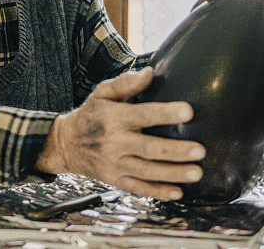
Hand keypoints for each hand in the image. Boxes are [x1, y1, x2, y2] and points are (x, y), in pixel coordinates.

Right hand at [35, 67, 205, 199]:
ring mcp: (114, 164)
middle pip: (149, 148)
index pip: (143, 115)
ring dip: (173, 173)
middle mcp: (115, 142)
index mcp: (114, 117)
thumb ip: (125, 83)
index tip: (188, 111)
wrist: (64, 144)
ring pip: (148, 172)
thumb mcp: (102, 93)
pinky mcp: (115, 180)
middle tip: (200, 150)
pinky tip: (178, 192)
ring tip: (197, 172)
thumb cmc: (89, 115)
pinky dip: (158, 192)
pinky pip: (138, 188)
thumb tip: (149, 72)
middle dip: (176, 151)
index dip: (166, 113)